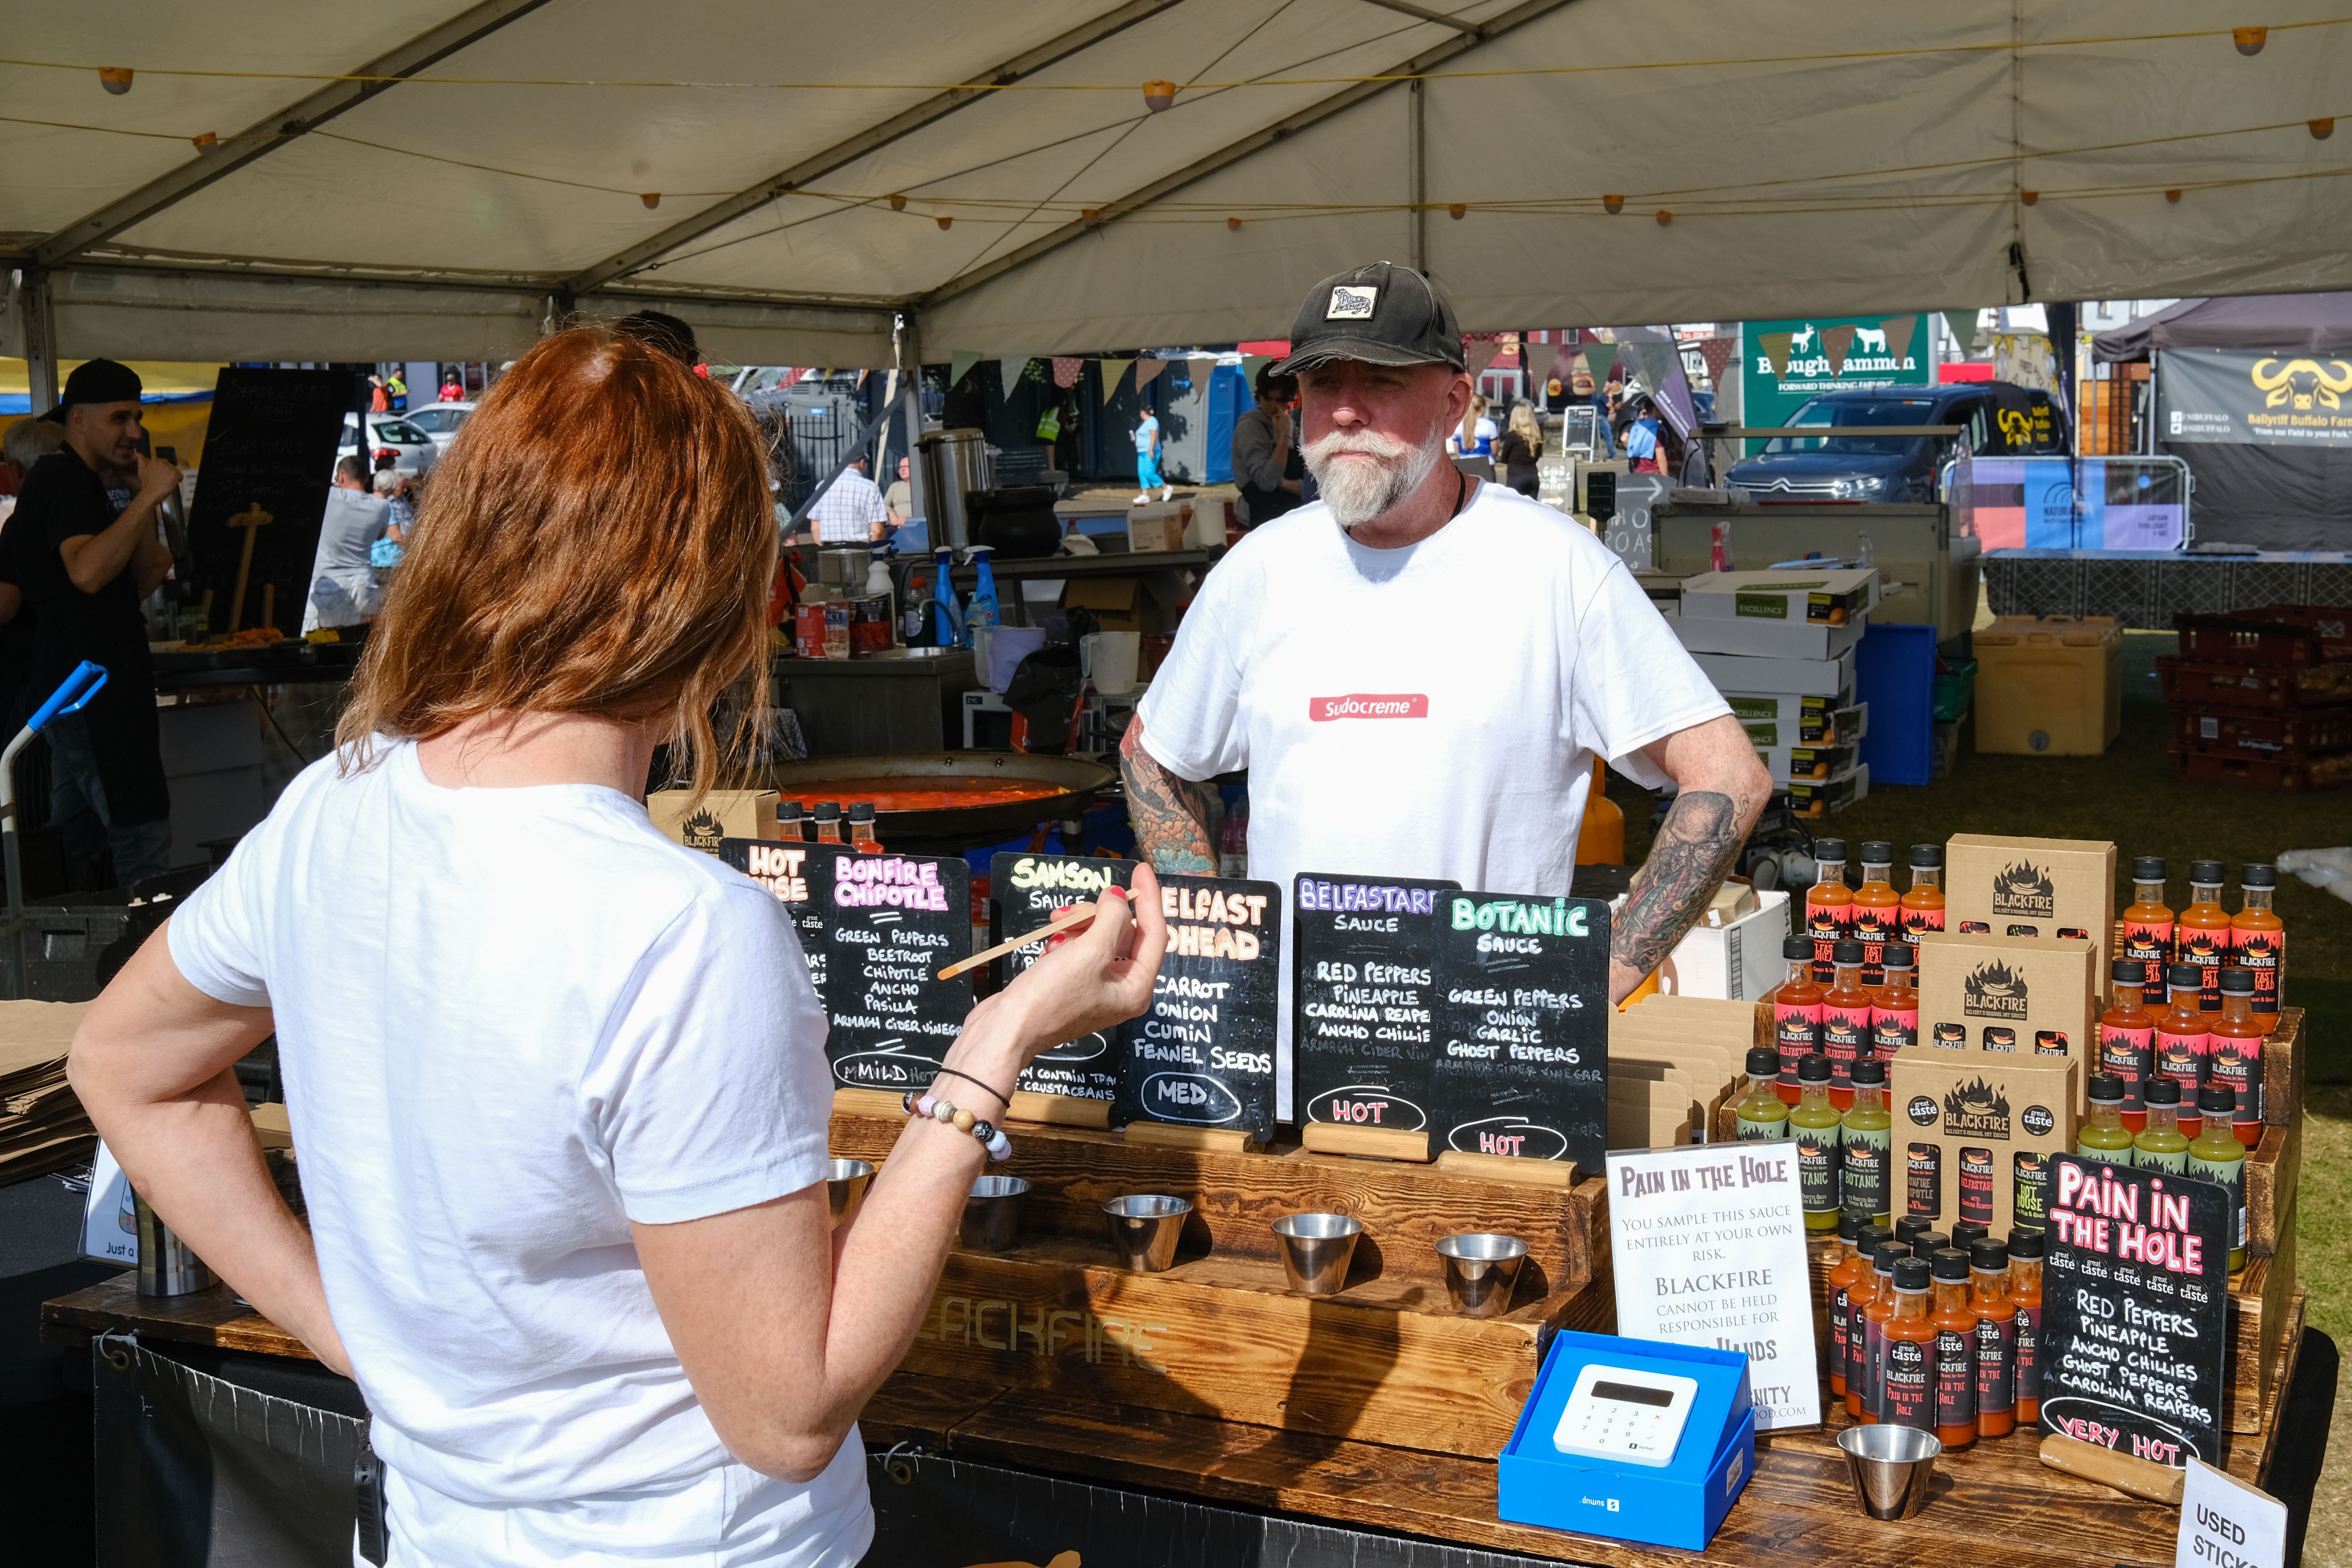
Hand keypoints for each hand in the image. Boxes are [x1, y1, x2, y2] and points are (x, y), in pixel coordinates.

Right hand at [136, 454, 182, 500]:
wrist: (151, 492)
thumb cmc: (146, 482)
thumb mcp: (141, 468)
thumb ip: (141, 460)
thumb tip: (137, 453)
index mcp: (155, 460)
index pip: (162, 463)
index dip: (160, 469)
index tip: (158, 474)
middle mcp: (163, 461)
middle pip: (169, 466)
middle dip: (166, 472)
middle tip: (161, 479)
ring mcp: (170, 467)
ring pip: (174, 471)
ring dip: (171, 476)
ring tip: (165, 482)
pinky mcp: (176, 474)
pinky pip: (180, 476)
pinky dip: (177, 480)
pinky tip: (171, 483)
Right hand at [966, 868, 1166, 1076]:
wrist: (1005, 1032)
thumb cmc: (1050, 997)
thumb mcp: (1088, 952)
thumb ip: (1111, 919)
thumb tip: (1117, 898)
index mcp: (1136, 989)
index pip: (1154, 934)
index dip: (1148, 899)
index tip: (1140, 868)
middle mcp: (1121, 991)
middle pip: (1123, 935)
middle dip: (1099, 915)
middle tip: (1074, 908)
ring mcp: (1095, 990)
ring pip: (1097, 940)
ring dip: (1077, 926)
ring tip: (1055, 926)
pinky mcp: (1070, 987)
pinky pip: (1077, 952)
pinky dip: (1064, 943)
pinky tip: (1048, 949)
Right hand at [1271, 406, 1291, 443]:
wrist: (1287, 432)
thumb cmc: (1280, 427)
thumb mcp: (1275, 423)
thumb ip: (1274, 417)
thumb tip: (1274, 415)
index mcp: (1282, 414)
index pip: (1279, 408)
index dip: (1277, 406)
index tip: (1275, 405)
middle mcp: (1287, 414)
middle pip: (1282, 413)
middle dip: (1280, 414)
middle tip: (1277, 418)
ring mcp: (1290, 417)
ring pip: (1285, 416)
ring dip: (1283, 417)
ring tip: (1281, 422)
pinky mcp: (1292, 420)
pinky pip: (1288, 419)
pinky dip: (1286, 420)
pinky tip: (1284, 424)